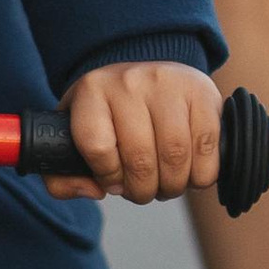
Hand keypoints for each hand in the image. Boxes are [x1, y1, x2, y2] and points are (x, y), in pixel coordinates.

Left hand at [47, 61, 221, 203]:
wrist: (148, 76)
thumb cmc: (110, 115)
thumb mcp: (74, 134)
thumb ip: (62, 175)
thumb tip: (92, 191)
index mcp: (92, 90)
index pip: (96, 147)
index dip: (107, 177)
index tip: (112, 182)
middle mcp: (130, 81)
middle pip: (140, 159)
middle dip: (142, 191)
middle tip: (143, 191)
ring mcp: (169, 83)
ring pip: (175, 157)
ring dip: (172, 186)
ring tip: (166, 184)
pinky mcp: (202, 92)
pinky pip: (206, 148)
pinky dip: (201, 174)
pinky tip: (190, 170)